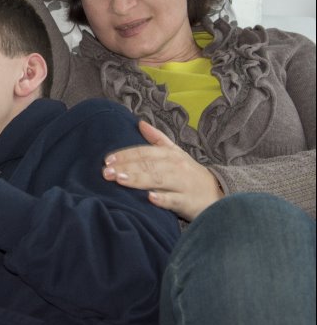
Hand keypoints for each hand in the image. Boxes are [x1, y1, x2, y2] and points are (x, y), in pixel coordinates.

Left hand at [102, 121, 223, 220]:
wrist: (218, 194)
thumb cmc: (189, 173)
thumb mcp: (175, 153)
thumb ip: (157, 138)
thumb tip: (140, 123)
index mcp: (169, 154)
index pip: (144, 152)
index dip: (125, 155)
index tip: (107, 160)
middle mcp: (175, 166)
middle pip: (148, 165)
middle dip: (126, 168)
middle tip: (106, 172)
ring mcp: (182, 184)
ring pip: (158, 180)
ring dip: (138, 179)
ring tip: (120, 179)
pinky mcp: (188, 201)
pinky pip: (174, 200)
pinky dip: (162, 199)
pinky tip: (149, 198)